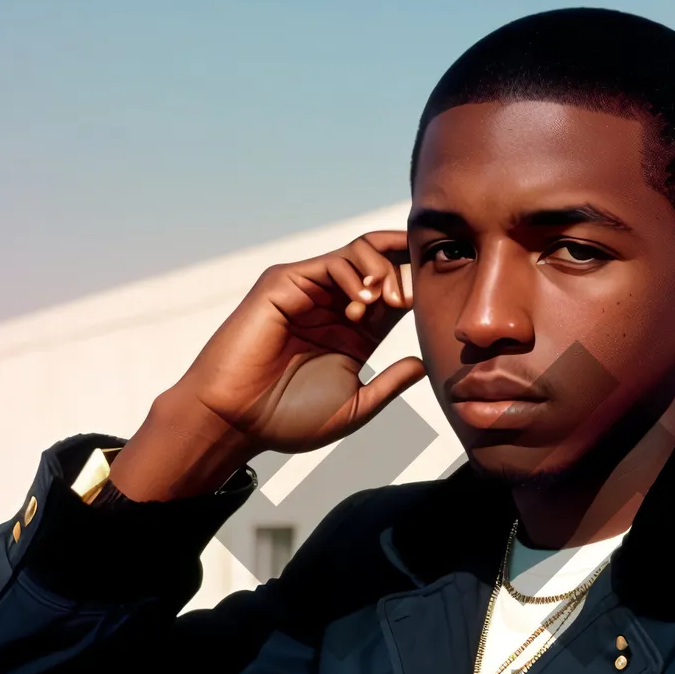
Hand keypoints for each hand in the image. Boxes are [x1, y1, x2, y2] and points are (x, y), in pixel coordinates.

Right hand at [110, 231, 424, 499]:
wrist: (238, 421)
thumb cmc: (287, 419)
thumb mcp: (355, 406)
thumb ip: (390, 384)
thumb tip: (424, 364)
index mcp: (355, 331)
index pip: (396, 293)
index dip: (419, 290)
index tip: (436, 306)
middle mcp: (334, 305)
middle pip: (383, 262)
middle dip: (407, 271)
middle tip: (412, 299)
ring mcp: (310, 290)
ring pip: (361, 252)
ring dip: (384, 271)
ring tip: (387, 302)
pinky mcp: (285, 283)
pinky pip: (331, 261)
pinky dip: (356, 274)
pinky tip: (363, 304)